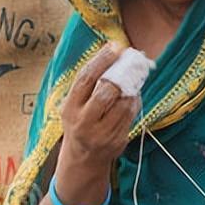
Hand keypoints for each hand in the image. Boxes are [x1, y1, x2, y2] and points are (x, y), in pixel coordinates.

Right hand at [58, 43, 141, 170]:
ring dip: (131, 89)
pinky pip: (131, 116)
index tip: (116, 46)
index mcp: (70, 108)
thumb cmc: (80, 121)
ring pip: (123, 104)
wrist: (83, 158)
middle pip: (106, 92)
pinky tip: (133, 97)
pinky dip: (135, 103)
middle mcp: (83, 122)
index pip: (86, 79)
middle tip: (130, 64)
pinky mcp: (116, 142)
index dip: (102, 60)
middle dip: (120, 76)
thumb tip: (115, 53)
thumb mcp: (75, 105)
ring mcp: (101, 134)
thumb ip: (89, 85)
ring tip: (133, 80)